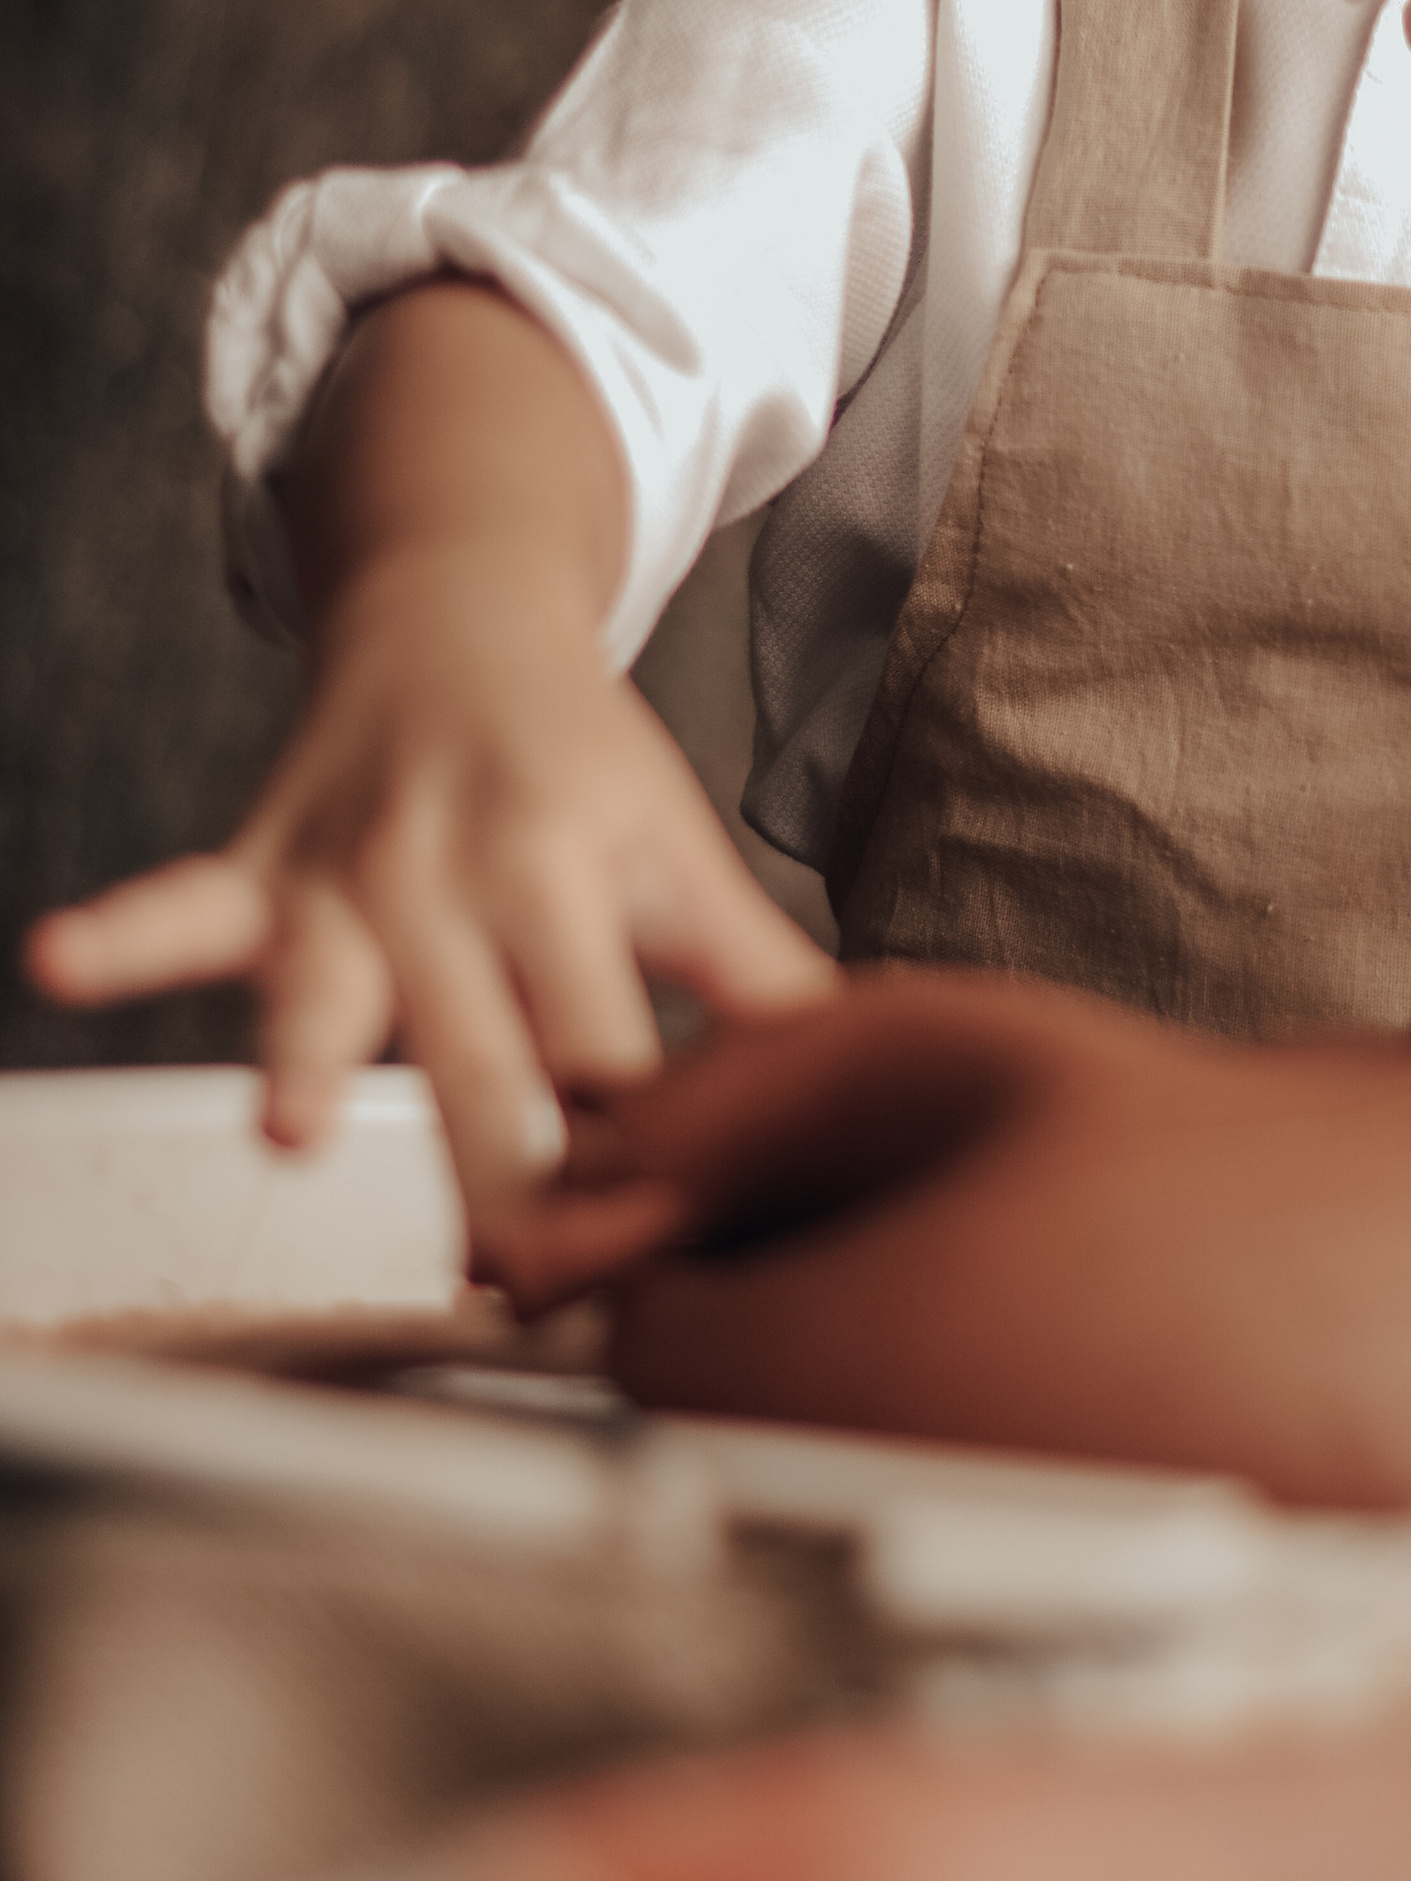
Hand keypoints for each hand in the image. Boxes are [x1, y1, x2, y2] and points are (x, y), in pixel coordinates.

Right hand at [25, 541, 835, 1226]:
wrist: (452, 606)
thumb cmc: (576, 760)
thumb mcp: (675, 846)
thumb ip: (753, 972)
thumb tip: (860, 1078)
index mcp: (573, 872)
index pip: (607, 1042)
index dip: (633, 1144)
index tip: (657, 1246)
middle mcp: (457, 873)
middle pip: (477, 1044)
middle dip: (492, 1159)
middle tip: (519, 1273)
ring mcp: (346, 871)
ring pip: (323, 984)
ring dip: (305, 1053)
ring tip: (291, 1127)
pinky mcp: (258, 865)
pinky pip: (181, 903)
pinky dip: (124, 934)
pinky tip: (61, 959)